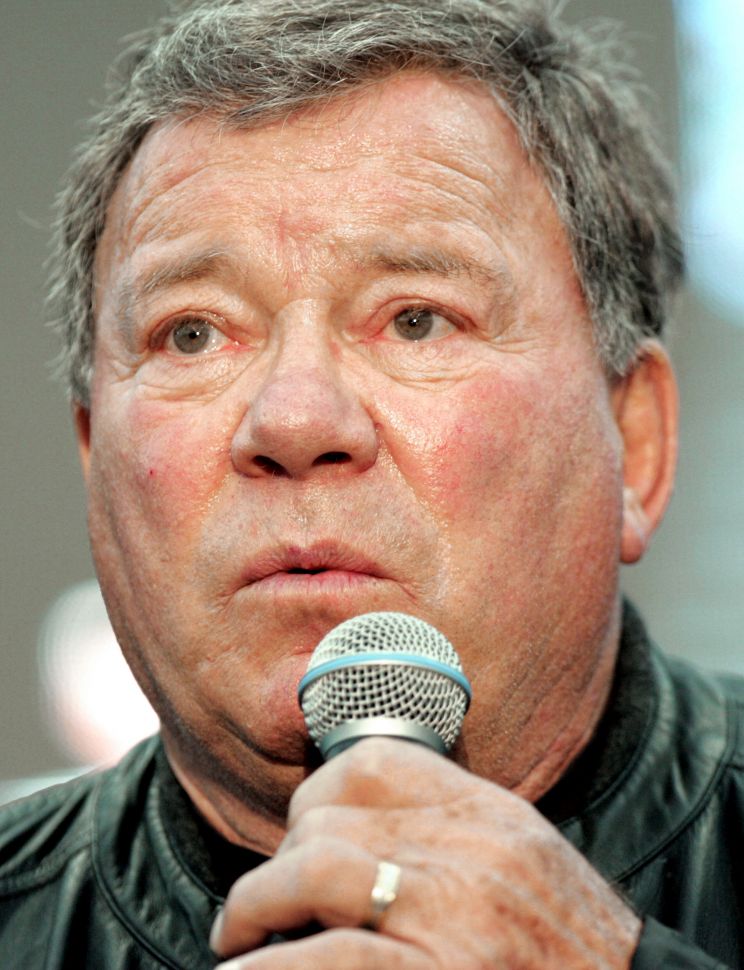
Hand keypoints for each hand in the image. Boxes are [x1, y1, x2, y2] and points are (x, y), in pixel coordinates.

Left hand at [210, 739, 640, 968]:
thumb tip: (356, 825)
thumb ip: (451, 832)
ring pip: (311, 872)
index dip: (316, 793)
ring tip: (239, 940)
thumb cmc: (572, 953)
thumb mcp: (525, 864)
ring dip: (254, 907)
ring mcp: (452, 918)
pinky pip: (321, 959)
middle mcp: (469, 854)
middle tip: (259, 905)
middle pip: (330, 817)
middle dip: (276, 861)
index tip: (297, 832)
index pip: (373, 761)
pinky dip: (266, 969)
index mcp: (490, 816)